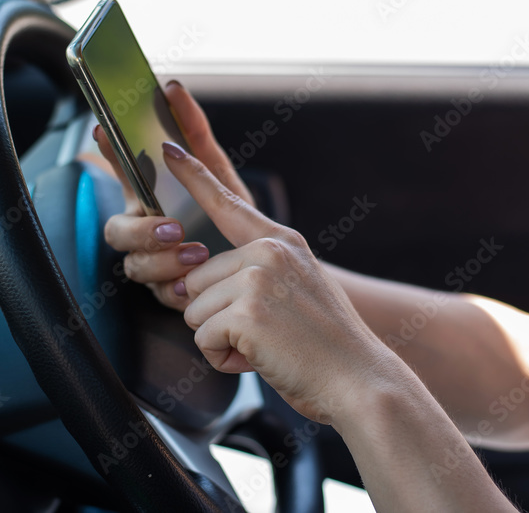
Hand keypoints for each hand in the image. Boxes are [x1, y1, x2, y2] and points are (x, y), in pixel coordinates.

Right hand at [95, 80, 253, 310]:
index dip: (107, 153)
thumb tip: (173, 89)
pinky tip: (195, 284)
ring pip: (135, 266)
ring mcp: (154, 264)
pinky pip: (161, 295)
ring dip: (163, 261)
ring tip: (197, 255)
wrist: (264, 265)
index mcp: (150, 198)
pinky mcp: (169, 292)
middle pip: (116, 231)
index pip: (121, 174)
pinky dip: (178, 289)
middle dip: (140, 231)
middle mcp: (144, 232)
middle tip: (173, 227)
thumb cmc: (233, 213)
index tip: (103, 130)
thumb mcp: (219, 171)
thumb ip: (195, 131)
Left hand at [162, 141, 380, 422]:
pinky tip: (260, 359)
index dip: (193, 176)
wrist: (361, 381)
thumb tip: (189, 288)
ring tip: (265, 348)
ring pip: (193, 312)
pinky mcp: (246, 311)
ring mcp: (257, 278)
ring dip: (219, 341)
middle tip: (264, 336)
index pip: (227, 203)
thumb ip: (255, 276)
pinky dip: (223, 360)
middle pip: (195, 281)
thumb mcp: (299, 290)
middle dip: (217, 318)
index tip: (167, 148)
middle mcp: (268, 251)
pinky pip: (202, 338)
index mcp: (282, 242)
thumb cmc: (326, 348)